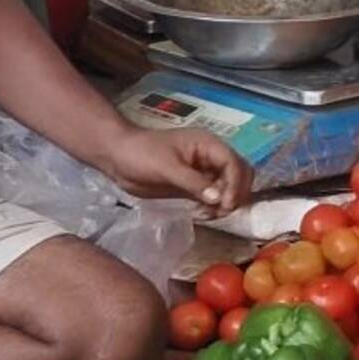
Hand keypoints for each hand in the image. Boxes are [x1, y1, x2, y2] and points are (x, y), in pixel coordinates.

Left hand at [100, 126, 251, 215]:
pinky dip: (214, 207)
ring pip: (229, 187)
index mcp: (208, 145)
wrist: (118, 158)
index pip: (234, 163)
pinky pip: (214, 197)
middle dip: (236, 193)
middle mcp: (210, 157)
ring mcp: (204, 172)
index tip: (226, 204)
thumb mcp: (167, 168)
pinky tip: (202, 214)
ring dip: (226, 202)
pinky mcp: (195, 186)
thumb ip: (194, 183)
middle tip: (221, 211)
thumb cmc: (141, 154)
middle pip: (240, 174)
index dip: (235, 184)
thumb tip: (218, 198)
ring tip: (210, 215)